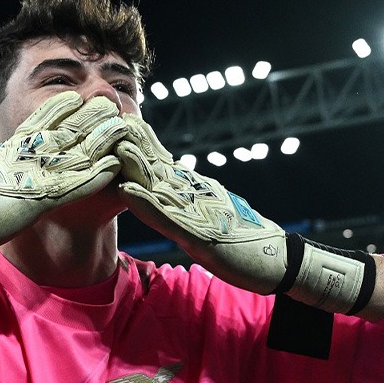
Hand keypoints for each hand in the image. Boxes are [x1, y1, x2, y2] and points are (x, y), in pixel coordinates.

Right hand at [0, 90, 126, 251]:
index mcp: (4, 153)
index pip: (35, 125)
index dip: (56, 111)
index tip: (74, 98)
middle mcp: (22, 159)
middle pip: (63, 133)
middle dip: (88, 119)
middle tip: (110, 105)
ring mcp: (33, 178)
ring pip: (75, 154)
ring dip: (100, 141)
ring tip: (125, 127)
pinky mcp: (39, 201)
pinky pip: (76, 186)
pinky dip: (96, 175)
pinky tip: (116, 166)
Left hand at [116, 115, 372, 312]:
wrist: (277, 261)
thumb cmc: (243, 244)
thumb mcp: (207, 221)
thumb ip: (187, 207)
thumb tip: (166, 194)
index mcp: (195, 192)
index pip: (162, 164)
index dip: (139, 145)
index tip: (116, 124)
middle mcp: (195, 196)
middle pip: (158, 167)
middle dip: (132, 146)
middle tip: (106, 121)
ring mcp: (197, 213)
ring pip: (160, 186)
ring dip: (135, 166)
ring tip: (113, 146)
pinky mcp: (199, 235)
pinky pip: (166, 218)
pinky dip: (145, 205)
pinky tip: (126, 192)